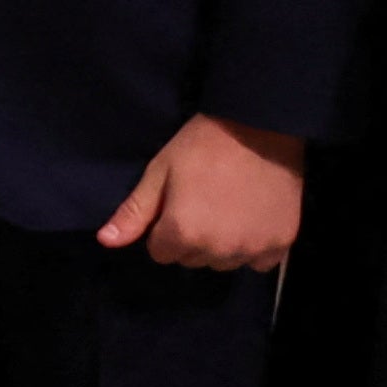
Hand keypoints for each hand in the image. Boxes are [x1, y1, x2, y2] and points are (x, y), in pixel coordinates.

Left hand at [100, 111, 306, 274]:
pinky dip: (255, 245)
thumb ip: (134, 212)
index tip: (180, 202)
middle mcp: (216, 250)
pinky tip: (255, 217)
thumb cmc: (204, 144)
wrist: (262, 124)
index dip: (166, 227)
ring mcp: (251, 249)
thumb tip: (105, 241)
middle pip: (193, 259)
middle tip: (206, 200)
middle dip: (194, 237)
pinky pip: (258, 262)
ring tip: (232, 207)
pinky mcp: (281, 244)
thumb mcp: (161, 171)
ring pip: (224, 262)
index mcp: (182, 233)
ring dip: (223, 244)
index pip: (161, 253)